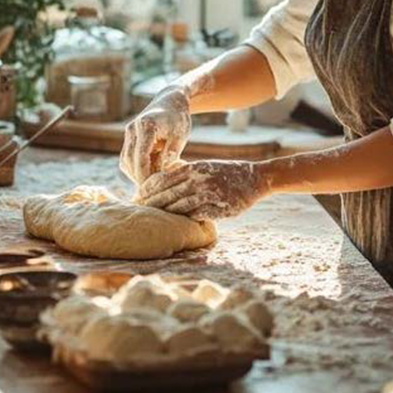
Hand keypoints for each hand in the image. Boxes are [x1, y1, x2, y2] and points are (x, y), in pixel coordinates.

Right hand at [120, 87, 190, 184]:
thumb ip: (172, 151)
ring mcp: (128, 134)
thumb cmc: (178, 119)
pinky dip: (135, 168)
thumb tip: (164, 171)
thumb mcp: (180, 134)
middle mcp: (133, 129)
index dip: (145, 176)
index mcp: (146, 126)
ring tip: (153, 184)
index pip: (141, 157)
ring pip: (126, 161)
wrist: (170, 101)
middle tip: (154, 192)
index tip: (154, 189)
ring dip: (136, 174)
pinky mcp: (128, 139)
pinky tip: (148, 175)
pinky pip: (127, 158)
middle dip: (140, 178)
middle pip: (131, 161)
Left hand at [136, 159, 268, 220]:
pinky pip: (195, 216)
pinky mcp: (217, 208)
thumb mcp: (205, 166)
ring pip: (178, 206)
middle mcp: (199, 180)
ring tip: (151, 220)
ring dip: (163, 214)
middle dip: (149, 204)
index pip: (163, 179)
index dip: (147, 189)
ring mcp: (208, 194)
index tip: (136, 196)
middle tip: (137, 211)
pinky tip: (174, 226)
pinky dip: (184, 220)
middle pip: (166, 194)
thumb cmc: (227, 173)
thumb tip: (164, 172)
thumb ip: (185, 170)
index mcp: (194, 168)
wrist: (255, 179)